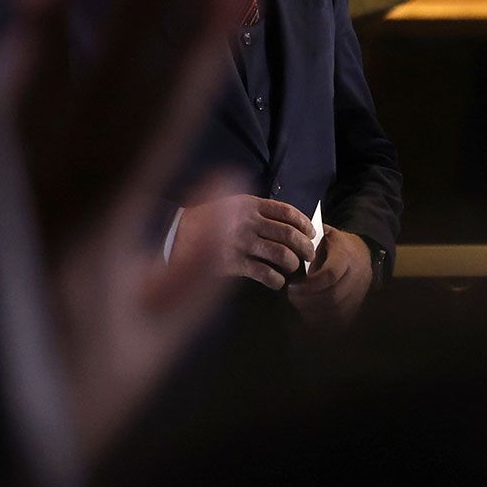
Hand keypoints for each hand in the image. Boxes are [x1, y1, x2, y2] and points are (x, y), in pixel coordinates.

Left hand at [0, 0, 239, 468]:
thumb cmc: (48, 415)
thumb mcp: (140, 358)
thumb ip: (191, 270)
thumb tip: (224, 176)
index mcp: (96, 243)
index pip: (157, 124)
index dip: (197, 49)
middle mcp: (31, 211)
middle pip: (86, 95)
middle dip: (130, 15)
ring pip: (5, 98)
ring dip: (37, 23)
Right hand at [184, 192, 316, 290]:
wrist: (175, 234)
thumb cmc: (205, 219)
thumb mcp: (230, 204)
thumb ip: (255, 210)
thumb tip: (284, 223)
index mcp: (249, 204)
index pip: (286, 212)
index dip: (303, 223)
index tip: (311, 232)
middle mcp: (249, 222)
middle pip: (289, 234)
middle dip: (305, 247)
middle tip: (309, 255)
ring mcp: (242, 243)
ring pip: (281, 254)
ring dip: (292, 263)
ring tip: (291, 268)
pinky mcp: (234, 263)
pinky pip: (264, 273)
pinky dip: (275, 280)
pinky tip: (277, 282)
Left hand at [288, 229, 374, 330]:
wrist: (363, 253)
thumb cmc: (335, 244)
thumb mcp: (323, 235)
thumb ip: (307, 242)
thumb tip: (287, 250)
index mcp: (346, 255)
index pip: (330, 275)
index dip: (309, 285)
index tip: (292, 286)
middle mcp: (356, 275)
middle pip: (332, 296)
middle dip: (307, 301)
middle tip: (291, 297)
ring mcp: (359, 291)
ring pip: (337, 311)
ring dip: (313, 312)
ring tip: (298, 305)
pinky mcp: (358, 304)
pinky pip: (341, 319)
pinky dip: (323, 321)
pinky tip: (309, 314)